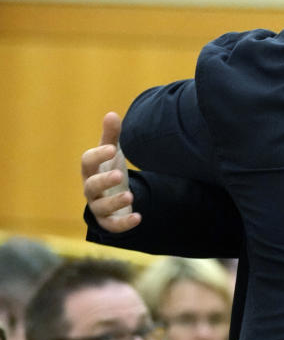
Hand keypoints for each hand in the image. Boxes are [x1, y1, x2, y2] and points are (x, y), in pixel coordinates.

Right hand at [80, 112, 141, 231]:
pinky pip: (112, 225)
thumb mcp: (111, 153)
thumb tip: (112, 114)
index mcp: (91, 170)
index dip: (98, 155)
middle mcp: (91, 189)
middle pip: (91, 185)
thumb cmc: (109, 169)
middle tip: (120, 174)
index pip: (87, 162)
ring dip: (114, 202)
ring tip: (130, 195)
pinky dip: (124, 223)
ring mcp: (98, 206)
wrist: (113, 195)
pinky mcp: (108, 221)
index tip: (112, 148)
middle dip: (104, 180)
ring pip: (100, 207)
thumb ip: (112, 135)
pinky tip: (138, 217)